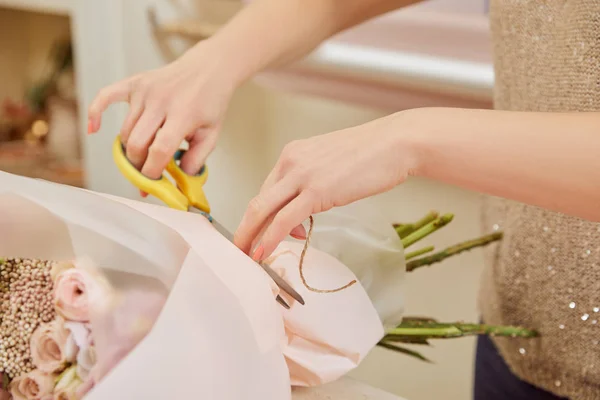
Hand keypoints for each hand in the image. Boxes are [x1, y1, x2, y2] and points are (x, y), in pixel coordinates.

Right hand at [87, 40, 238, 180]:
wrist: (208, 69)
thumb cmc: (210, 102)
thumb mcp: (212, 134)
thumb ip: (196, 159)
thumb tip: (178, 180)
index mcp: (183, 114)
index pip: (159, 149)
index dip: (152, 171)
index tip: (152, 185)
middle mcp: (161, 101)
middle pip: (137, 143)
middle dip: (138, 165)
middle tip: (146, 174)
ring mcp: (146, 90)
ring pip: (126, 131)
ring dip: (131, 149)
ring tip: (144, 154)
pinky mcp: (135, 83)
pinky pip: (106, 96)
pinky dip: (95, 112)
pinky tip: (93, 129)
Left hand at [234, 112, 419, 260]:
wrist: (394, 143)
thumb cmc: (371, 153)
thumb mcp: (331, 165)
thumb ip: (311, 186)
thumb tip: (301, 216)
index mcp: (293, 154)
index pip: (268, 189)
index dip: (263, 216)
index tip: (261, 234)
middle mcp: (291, 161)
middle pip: (258, 201)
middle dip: (245, 229)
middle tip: (239, 249)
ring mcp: (301, 175)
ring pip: (263, 211)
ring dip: (251, 237)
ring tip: (247, 257)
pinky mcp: (316, 191)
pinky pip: (283, 220)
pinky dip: (269, 239)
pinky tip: (263, 253)